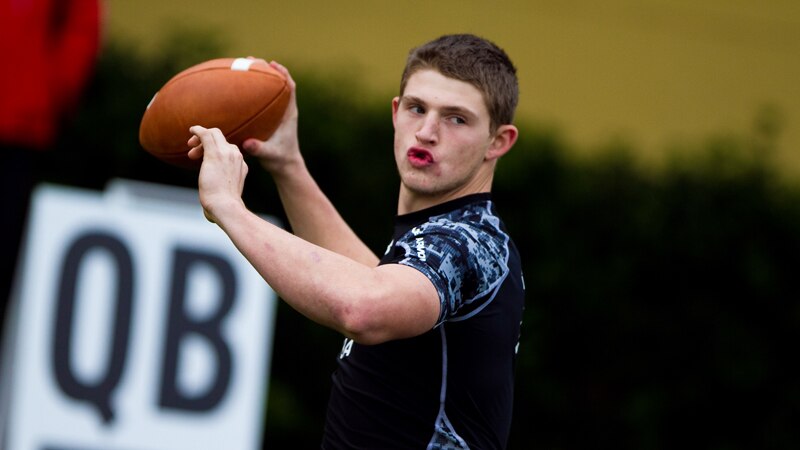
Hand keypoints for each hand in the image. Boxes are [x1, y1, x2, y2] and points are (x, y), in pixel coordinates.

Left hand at [187, 125, 248, 222]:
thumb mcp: (225, 200)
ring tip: (190, 149)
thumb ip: (219, 200)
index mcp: (241, 166)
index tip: (202, 159)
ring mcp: (227, 153)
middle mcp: (236, 156)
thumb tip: (209, 215)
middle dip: (207, 142)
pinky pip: (206, 134)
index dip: (214, 151)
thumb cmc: (224, 209)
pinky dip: (197, 130)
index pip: (229, 149)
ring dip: (200, 139)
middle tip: (194, 153)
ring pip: (214, 134)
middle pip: (222, 139)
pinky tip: (191, 130)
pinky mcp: (215, 153)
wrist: (226, 207)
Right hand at [240, 61, 302, 175]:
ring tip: (243, 66)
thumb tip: (248, 143)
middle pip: (278, 83)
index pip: (290, 88)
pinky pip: (261, 100)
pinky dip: (251, 92)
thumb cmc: (280, 160)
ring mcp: (277, 114)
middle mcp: (284, 111)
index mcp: (288, 114)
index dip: (283, 74)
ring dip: (259, 78)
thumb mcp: (269, 155)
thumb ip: (259, 149)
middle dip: (266, 70)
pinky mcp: (270, 119)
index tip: (273, 64)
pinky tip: (236, 90)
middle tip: (251, 60)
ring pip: (269, 90)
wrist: (285, 167)